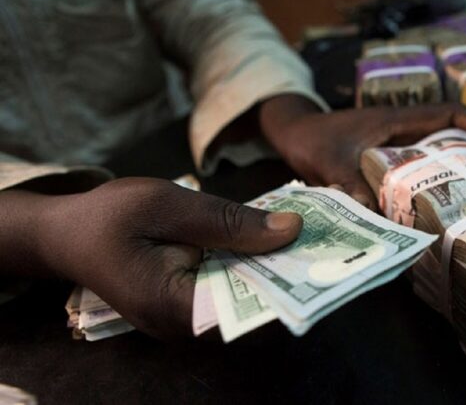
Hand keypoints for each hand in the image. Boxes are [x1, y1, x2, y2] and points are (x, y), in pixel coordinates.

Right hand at [16, 178, 301, 338]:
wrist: (68, 232)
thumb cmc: (109, 216)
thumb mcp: (167, 206)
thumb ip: (228, 221)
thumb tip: (292, 231)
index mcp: (174, 307)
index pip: (248, 308)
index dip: (290, 286)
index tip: (328, 262)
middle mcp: (185, 323)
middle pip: (252, 304)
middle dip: (290, 273)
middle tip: (333, 243)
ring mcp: (188, 315)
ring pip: (245, 295)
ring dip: (274, 266)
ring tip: (316, 238)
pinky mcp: (191, 300)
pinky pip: (231, 286)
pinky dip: (253, 262)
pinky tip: (277, 238)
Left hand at [258, 95, 465, 210]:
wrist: (292, 134)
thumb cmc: (312, 139)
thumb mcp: (330, 163)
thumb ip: (349, 186)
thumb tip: (374, 218)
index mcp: (398, 120)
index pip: (450, 113)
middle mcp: (403, 132)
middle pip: (451, 137)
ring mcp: (396, 146)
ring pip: (435, 158)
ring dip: (452, 176)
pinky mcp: (385, 162)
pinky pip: (415, 173)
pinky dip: (426, 189)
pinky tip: (428, 214)